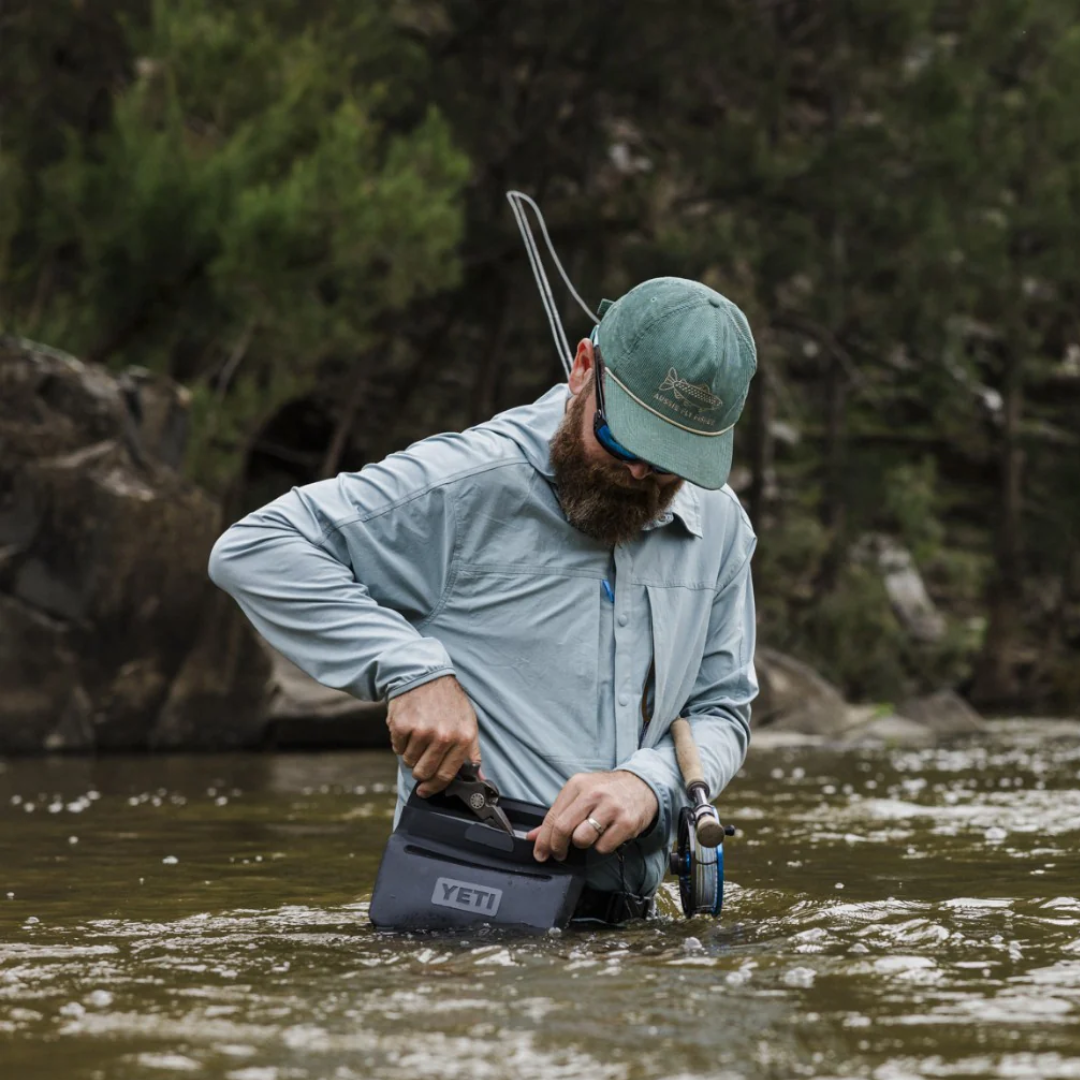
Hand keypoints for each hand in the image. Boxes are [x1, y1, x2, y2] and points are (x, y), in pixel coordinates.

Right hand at [386, 675, 480, 795]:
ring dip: (411, 754)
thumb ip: (472, 752)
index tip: (426, 790)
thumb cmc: (449, 702)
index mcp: (463, 738)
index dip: (434, 787)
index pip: (446, 775)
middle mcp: (443, 736)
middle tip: (420, 761)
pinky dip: (400, 742)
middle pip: (424, 772)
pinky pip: (397, 748)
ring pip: (409, 761)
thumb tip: (478, 777)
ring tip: (417, 735)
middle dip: (420, 772)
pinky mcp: (402, 726)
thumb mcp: (469, 723)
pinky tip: (409, 727)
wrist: (426, 675)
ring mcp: (422, 731)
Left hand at [526, 770, 658, 861]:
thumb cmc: (607, 792)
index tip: (540, 853)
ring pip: (582, 839)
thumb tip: (532, 837)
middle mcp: (593, 794)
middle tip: (559, 853)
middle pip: (564, 828)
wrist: (642, 786)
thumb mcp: (580, 795)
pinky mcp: (626, 822)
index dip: (543, 840)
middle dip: (557, 846)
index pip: (553, 816)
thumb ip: (557, 815)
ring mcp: (611, 808)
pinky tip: (607, 835)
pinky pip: (603, 847)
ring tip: (591, 835)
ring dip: (583, 843)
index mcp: (577, 785)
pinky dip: (602, 847)